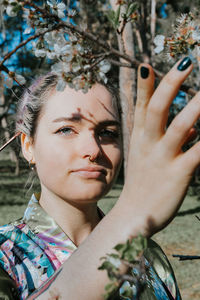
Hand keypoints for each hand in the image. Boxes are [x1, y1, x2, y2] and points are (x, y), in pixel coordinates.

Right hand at [121, 57, 199, 236]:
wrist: (134, 216)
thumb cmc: (143, 184)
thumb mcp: (149, 158)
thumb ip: (172, 139)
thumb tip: (195, 128)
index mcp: (140, 137)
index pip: (141, 105)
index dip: (146, 84)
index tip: (147, 63)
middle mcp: (149, 144)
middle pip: (158, 108)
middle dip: (171, 83)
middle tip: (187, 61)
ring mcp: (163, 158)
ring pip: (181, 126)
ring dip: (196, 106)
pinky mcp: (179, 174)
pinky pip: (198, 153)